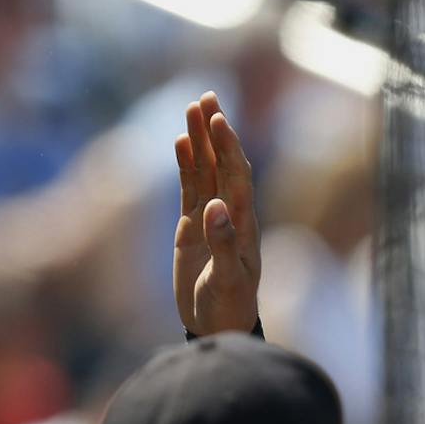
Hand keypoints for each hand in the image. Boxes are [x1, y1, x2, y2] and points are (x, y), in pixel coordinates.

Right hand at [172, 91, 262, 336]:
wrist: (217, 326)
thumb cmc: (228, 308)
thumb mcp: (228, 281)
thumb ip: (224, 245)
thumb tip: (217, 208)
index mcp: (243, 226)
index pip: (237, 178)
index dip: (229, 148)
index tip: (220, 119)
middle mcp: (230, 216)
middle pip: (223, 166)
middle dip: (216, 132)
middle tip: (207, 96)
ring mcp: (211, 219)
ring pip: (205, 171)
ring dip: (200, 141)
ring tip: (193, 107)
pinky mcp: (193, 226)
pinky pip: (190, 188)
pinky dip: (186, 165)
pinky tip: (181, 142)